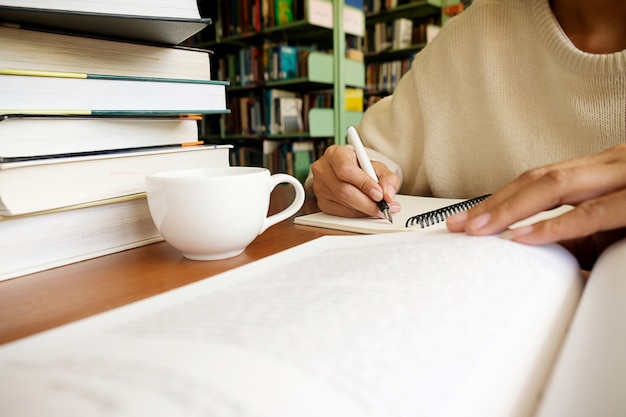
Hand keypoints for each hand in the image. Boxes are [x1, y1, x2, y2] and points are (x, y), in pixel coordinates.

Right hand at [310, 145, 400, 217]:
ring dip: (364, 210)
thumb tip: (388, 195)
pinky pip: (340, 213)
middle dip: (367, 202)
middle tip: (382, 207)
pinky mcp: (321, 202)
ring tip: (379, 208)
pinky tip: (365, 210)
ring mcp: (319, 187)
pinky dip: (357, 214)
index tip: (379, 194)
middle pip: (344, 190)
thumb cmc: (360, 168)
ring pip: (343, 203)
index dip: (364, 184)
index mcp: (335, 154)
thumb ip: (387, 178)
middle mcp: (323, 169)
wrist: (347, 173)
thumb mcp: (377, 167)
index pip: (346, 170)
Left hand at [447, 144, 625, 254]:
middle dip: (494, 202)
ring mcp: (625, 176)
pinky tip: (523, 236)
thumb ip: (573, 233)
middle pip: (538, 179)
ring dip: (511, 209)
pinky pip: (592, 212)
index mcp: (599, 169)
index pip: (538, 179)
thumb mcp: (609, 228)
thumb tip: (527, 244)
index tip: (465, 217)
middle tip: (459, 225)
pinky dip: (554, 224)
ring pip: (556, 186)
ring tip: (479, 229)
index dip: (498, 198)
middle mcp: (609, 164)